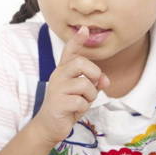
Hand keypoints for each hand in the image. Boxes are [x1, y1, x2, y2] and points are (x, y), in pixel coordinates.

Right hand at [32, 26, 110, 145]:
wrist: (50, 125)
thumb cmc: (68, 105)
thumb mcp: (83, 92)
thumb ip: (94, 82)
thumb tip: (106, 80)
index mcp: (64, 70)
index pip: (69, 51)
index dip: (77, 40)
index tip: (85, 29)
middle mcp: (58, 75)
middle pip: (80, 63)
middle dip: (94, 74)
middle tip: (94, 84)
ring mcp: (57, 88)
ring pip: (85, 85)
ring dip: (90, 97)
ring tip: (82, 102)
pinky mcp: (57, 102)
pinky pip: (80, 102)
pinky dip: (83, 108)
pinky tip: (75, 110)